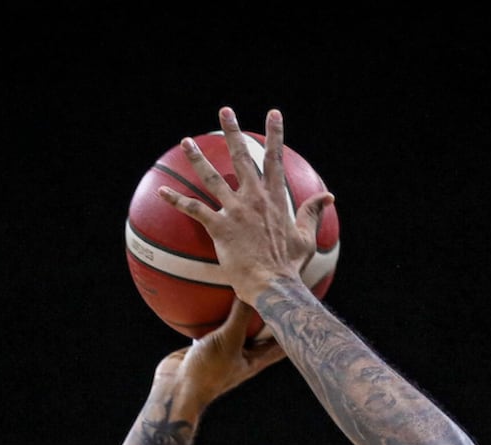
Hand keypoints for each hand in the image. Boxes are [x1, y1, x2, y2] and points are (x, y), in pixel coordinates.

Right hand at [157, 298, 285, 414]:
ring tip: (246, 287)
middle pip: (261, 332)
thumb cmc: (207, 371)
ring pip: (237, 327)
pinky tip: (210, 294)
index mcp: (256, 359)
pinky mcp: (205, 346)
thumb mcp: (228, 340)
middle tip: (276, 291)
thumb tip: (254, 289)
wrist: (176, 389)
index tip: (304, 309)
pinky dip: (213, 312)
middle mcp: (243, 355)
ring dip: (240, 311)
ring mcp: (224, 351)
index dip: (294, 328)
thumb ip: (241, 316)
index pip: (283, 343)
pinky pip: (213, 325)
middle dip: (268, 314)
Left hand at [158, 106, 333, 304]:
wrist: (273, 286)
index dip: (275, 134)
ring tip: (186, 141)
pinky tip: (161, 192)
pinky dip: (176, 200)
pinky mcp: (219, 227)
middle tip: (225, 112)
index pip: (275, 159)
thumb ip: (312, 213)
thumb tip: (328, 196)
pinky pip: (193, 209)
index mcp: (274, 199)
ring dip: (197, 158)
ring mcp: (235, 211)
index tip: (273, 113)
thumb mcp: (306, 238)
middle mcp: (253, 199)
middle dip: (232, 132)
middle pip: (241, 157)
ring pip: (212, 177)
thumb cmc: (290, 266)